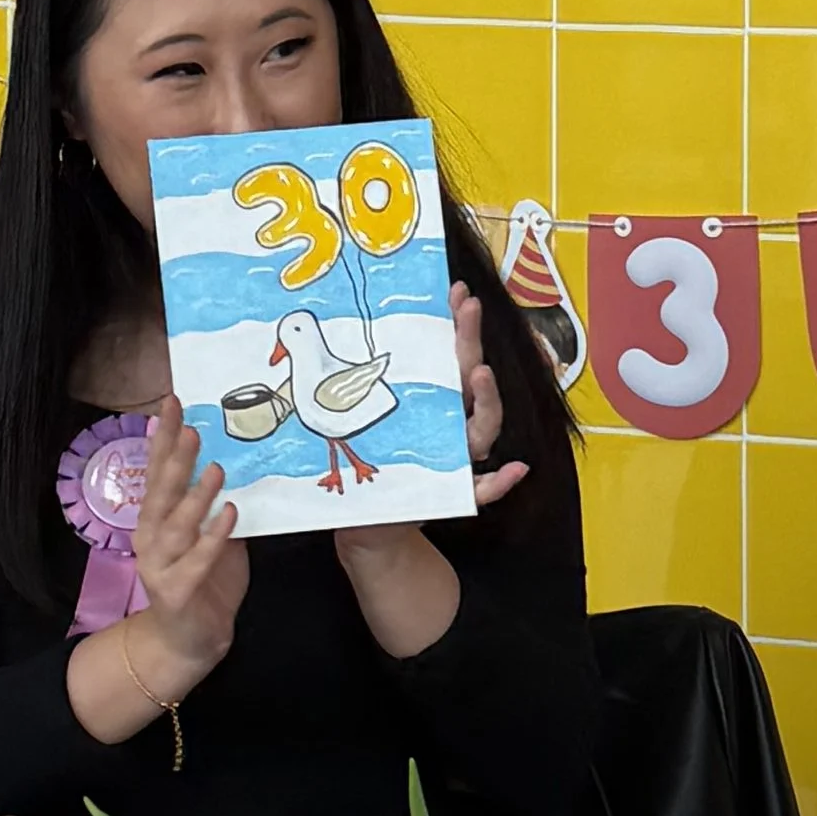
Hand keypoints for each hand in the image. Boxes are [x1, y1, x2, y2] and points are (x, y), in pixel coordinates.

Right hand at [124, 394, 248, 699]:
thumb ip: (216, 503)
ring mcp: (159, 565)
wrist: (190, 641)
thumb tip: (234, 459)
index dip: (163, 436)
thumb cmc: (205, 581)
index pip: (158, 470)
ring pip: (175, 525)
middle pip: (160, 491)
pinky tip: (229, 516)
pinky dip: (212, 538)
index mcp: (158, 518)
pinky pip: (195, 562)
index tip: (171, 403)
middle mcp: (151, 537)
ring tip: (215, 469)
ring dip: (195, 496)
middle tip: (191, 428)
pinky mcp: (175, 591)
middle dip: (174, 458)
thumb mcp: (214, 535)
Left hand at [330, 283, 521, 643]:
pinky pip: (484, 489)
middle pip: (467, 377)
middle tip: (468, 307)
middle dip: (469, 341)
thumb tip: (299, 326)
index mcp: (428, 401)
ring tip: (480, 376)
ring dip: (488, 401)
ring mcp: (455, 458)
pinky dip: (502, 481)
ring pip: (481, 428)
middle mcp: (448, 423)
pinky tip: (517, 470)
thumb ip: (332, 381)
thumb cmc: (362, 464)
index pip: (447, 354)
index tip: (455, 291)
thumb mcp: (345, 421)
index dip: (455, 323)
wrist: (364, 524)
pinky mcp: (454, 493)